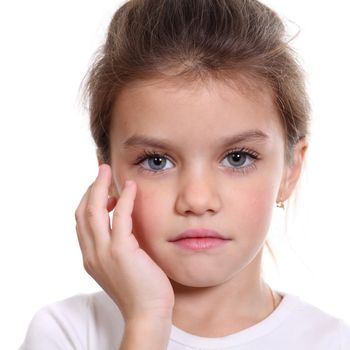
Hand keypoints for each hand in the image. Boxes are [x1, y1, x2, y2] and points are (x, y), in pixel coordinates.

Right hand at [74, 164, 174, 321]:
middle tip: (100, 170)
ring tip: (107, 170)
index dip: (88, 199)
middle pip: (82, 211)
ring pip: (93, 210)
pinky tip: (131, 187)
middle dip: (90, 187)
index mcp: (91, 257)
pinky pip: (119, 216)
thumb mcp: (122, 265)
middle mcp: (92, 253)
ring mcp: (103, 252)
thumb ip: (118, 245)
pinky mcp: (120, 251)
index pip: (82, 221)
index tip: (99, 185)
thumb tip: (124, 224)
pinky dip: (123, 198)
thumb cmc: (141, 290)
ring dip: (99, 186)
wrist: (147, 314)